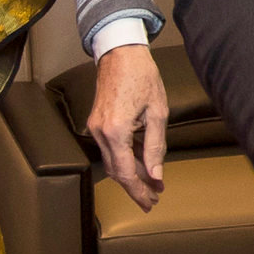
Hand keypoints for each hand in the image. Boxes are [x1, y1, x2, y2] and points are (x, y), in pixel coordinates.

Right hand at [88, 42, 166, 210]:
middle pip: (116, 171)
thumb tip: (156, 174)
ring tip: (152, 183)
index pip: (126, 172)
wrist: (120, 52)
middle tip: (154, 198)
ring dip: (131, 174)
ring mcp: (95, 127)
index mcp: (116, 131)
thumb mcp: (158, 112)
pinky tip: (142, 163)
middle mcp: (100, 132)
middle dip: (135, 187)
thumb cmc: (142, 76)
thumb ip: (156, 146)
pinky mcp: (96, 122)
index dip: (139, 190)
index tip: (152, 201)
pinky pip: (110, 148)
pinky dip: (125, 158)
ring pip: (112, 161)